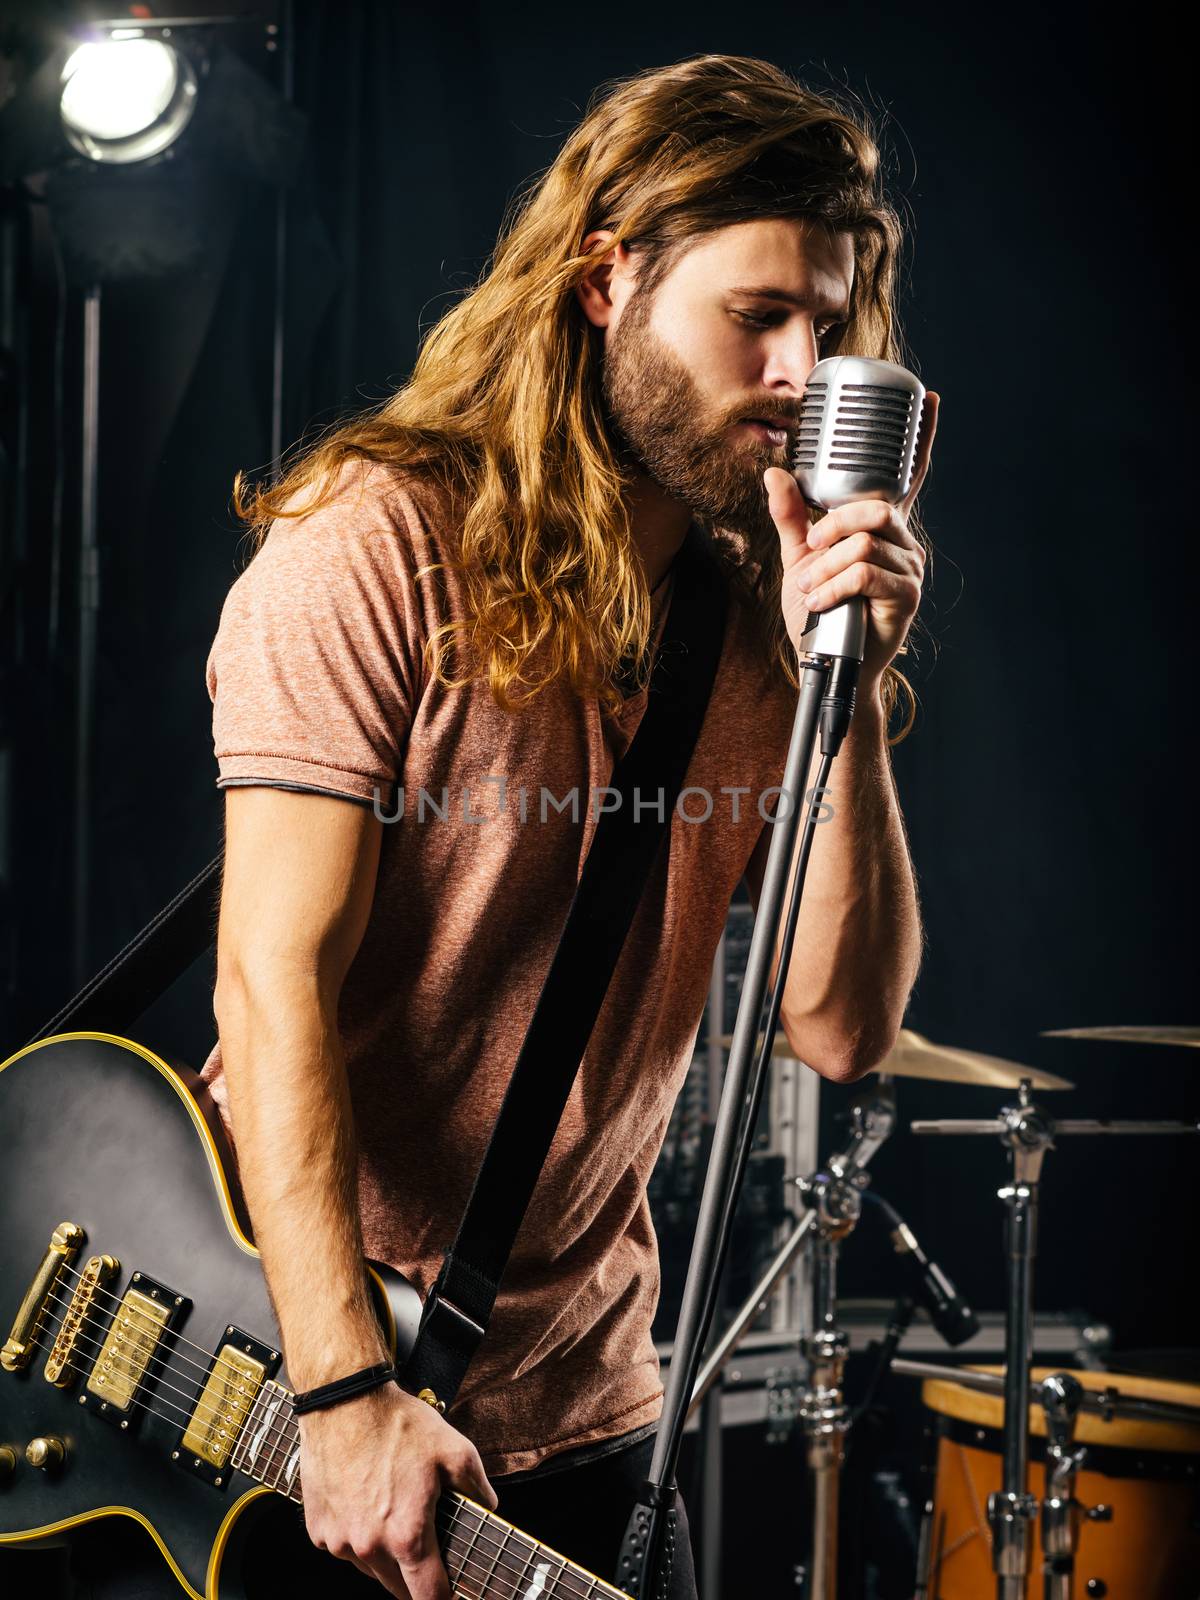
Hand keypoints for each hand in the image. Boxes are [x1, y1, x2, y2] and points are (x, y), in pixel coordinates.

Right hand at [299, 1382, 497, 1598]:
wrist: (344, 1401)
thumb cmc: (396, 1424)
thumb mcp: (454, 1450)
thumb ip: (477, 1487)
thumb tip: (489, 1507)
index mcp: (407, 1535)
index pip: (429, 1596)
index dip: (446, 1599)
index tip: (452, 1594)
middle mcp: (370, 1546)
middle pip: (399, 1588)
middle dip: (416, 1576)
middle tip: (426, 1548)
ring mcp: (340, 1542)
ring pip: (370, 1569)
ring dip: (385, 1556)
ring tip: (393, 1514)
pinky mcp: (319, 1531)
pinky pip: (344, 1548)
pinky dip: (357, 1537)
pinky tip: (366, 1505)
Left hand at [764, 391, 939, 690]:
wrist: (828, 662)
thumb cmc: (821, 612)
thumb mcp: (799, 559)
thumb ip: (791, 518)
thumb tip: (775, 473)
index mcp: (882, 529)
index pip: (906, 477)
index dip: (921, 438)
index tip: (932, 399)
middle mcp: (902, 543)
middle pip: (873, 508)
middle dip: (832, 526)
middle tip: (812, 551)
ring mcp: (908, 569)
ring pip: (863, 543)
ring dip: (825, 567)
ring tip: (811, 588)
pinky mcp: (906, 596)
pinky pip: (866, 572)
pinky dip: (833, 585)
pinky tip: (820, 601)